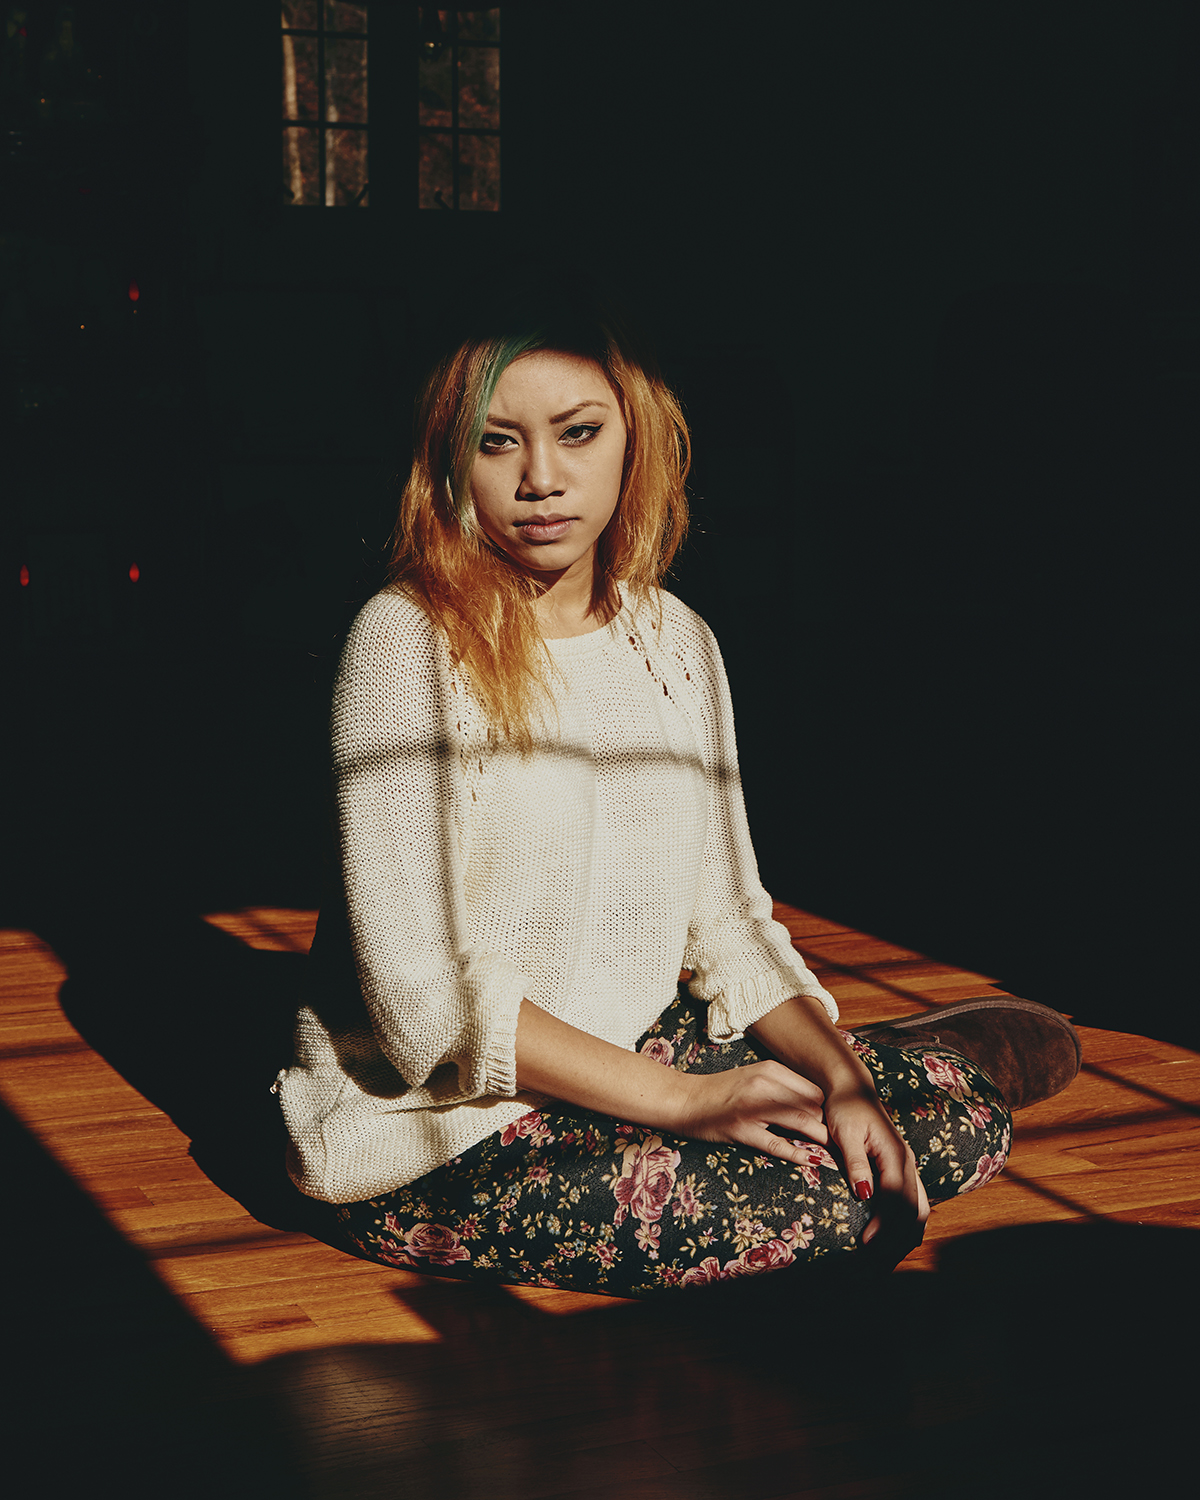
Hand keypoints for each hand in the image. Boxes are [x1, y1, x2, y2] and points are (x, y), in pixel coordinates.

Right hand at [671, 1060, 830, 1159]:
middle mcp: (764, 1085)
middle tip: (845, 1144)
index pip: (814, 1091)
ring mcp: (753, 1108)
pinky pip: (776, 1144)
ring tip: (835, 1154)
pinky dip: (796, 1153)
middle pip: (811, 1107)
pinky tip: (809, 1161)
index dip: (831, 1110)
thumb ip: (782, 1088)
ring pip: (799, 1123)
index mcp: (770, 1070)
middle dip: (830, 1127)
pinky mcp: (742, 1130)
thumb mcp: (753, 1078)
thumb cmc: (721, 1091)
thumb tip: (815, 1107)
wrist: (684, 1099)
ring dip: (820, 1140)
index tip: (840, 1125)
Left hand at [822, 1083, 929, 1261]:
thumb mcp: (845, 1133)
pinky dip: (906, 1225)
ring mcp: (908, 1167)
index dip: (883, 1224)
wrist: (853, 1089)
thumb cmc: (845, 1108)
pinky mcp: (902, 1170)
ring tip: (884, 1259)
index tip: (865, 1244)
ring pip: (918, 1210)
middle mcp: (907, 1162)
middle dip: (895, 1238)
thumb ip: (856, 1163)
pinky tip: (892, 1240)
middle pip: (912, 1210)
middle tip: (873, 1262)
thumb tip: (864, 1194)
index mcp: (895, 1154)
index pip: (895, 1198)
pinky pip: (913, 1203)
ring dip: (904, 1236)